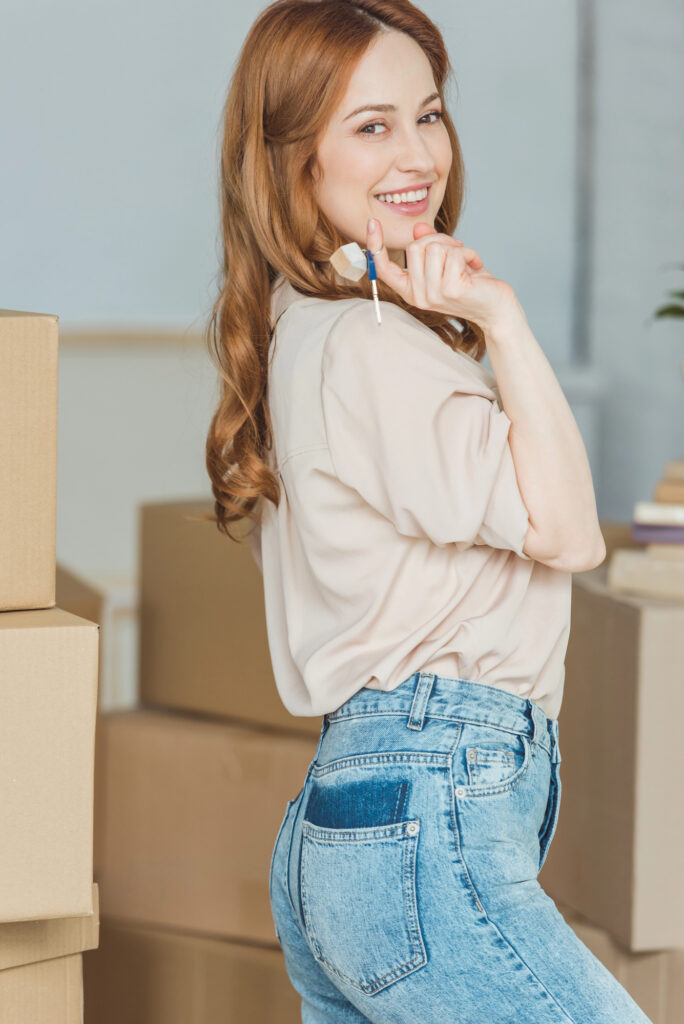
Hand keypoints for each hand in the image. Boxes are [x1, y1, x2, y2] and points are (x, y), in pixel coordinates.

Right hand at [367, 218, 517, 332]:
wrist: (496, 308)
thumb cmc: (473, 286)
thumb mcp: (447, 263)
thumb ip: (431, 246)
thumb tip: (418, 228)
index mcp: (411, 290)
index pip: (384, 269)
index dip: (375, 245)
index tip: (372, 223)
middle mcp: (418, 295)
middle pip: (415, 246)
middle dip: (438, 239)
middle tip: (456, 250)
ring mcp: (433, 294)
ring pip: (434, 247)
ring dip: (455, 246)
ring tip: (466, 261)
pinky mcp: (451, 289)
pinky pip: (452, 253)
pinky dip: (468, 253)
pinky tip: (475, 266)